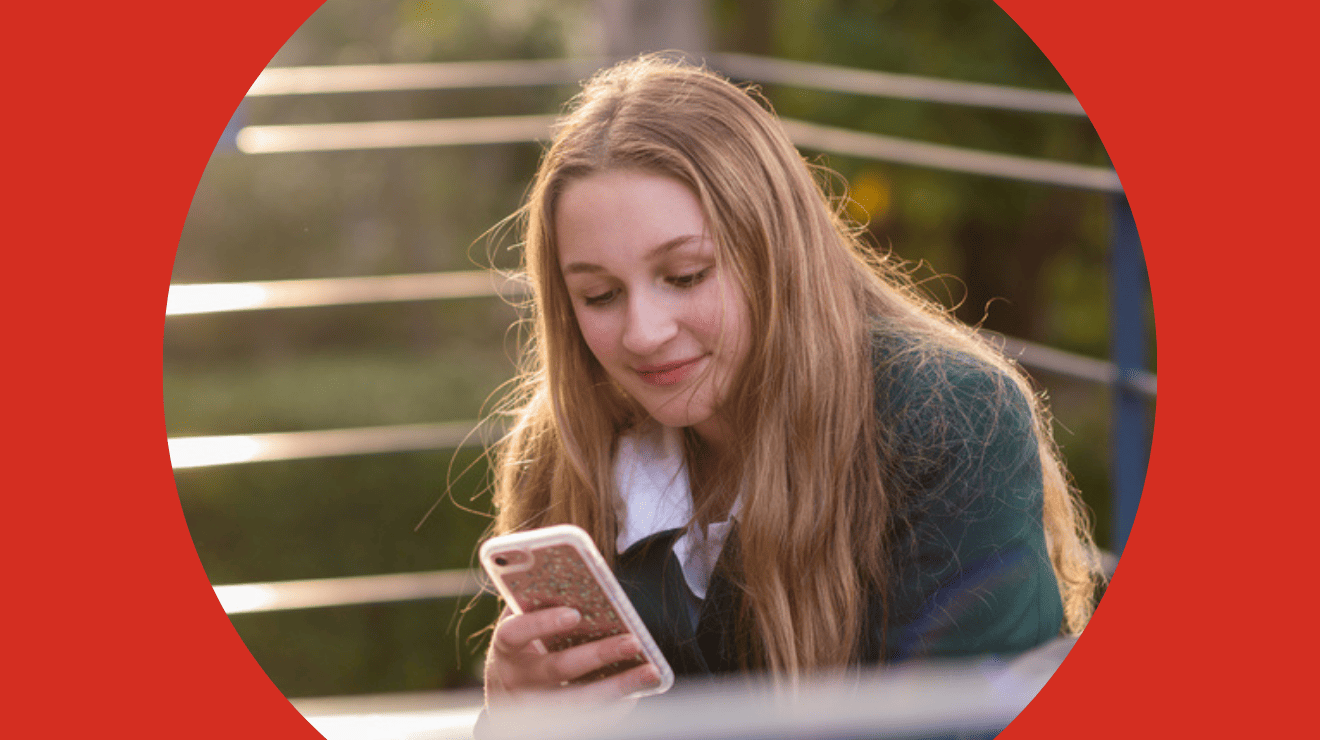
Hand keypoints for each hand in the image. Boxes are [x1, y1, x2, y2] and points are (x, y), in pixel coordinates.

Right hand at [484, 606, 661, 706]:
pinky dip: (616, 706)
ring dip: (618, 686)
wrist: (509, 694)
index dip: (543, 623)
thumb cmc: (526, 643)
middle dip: (598, 654)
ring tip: (651, 671)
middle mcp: (517, 679)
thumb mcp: (523, 622)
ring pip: (578, 701)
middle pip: (558, 667)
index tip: (574, 614)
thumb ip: (543, 600)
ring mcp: (535, 706)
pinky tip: (640, 690)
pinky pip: (589, 718)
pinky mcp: (555, 723)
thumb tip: (587, 569)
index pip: (517, 632)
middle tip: (633, 642)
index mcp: (507, 647)